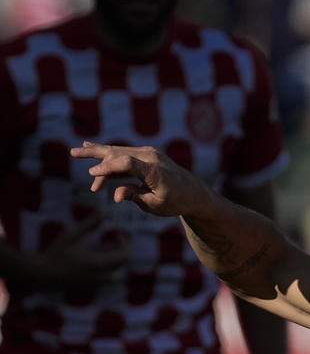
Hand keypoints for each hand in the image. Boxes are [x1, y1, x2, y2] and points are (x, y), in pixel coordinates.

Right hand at [21, 214, 129, 288]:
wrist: (42, 274)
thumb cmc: (56, 253)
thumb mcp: (71, 236)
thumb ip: (88, 225)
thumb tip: (103, 212)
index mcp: (99, 264)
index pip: (125, 256)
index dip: (125, 244)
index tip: (117, 234)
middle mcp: (101, 277)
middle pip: (122, 264)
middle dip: (121, 251)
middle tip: (115, 239)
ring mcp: (97, 285)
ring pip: (116, 274)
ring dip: (114, 261)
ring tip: (104, 248)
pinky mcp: (91, 289)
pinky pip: (106, 280)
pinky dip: (106, 269)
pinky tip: (95, 258)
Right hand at [70, 141, 212, 218]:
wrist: (193, 193)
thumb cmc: (175, 202)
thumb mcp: (155, 205)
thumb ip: (134, 197)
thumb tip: (115, 196)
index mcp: (154, 171)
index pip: (126, 163)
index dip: (107, 168)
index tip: (92, 174)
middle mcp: (151, 157)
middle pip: (118, 152)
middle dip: (94, 154)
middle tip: (72, 153)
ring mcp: (149, 153)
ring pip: (119, 152)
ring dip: (98, 154)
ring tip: (77, 151)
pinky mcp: (146, 154)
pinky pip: (124, 155)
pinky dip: (109, 156)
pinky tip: (93, 149)